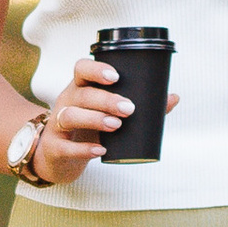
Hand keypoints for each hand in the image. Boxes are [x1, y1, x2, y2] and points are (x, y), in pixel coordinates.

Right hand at [25, 56, 176, 184]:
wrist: (58, 156)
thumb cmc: (88, 128)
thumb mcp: (108, 114)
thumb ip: (141, 106)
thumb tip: (173, 97)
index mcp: (80, 88)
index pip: (81, 69)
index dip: (96, 69)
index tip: (116, 77)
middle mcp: (67, 102)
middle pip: (82, 94)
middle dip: (106, 100)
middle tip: (129, 109)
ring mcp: (57, 124)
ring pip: (70, 116)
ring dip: (95, 119)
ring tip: (116, 126)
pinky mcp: (54, 147)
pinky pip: (65, 146)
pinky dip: (84, 149)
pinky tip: (101, 150)